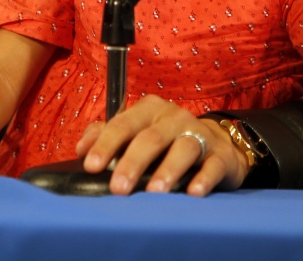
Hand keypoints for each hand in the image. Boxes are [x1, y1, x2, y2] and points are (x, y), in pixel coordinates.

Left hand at [74, 95, 250, 196]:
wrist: (216, 144)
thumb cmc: (166, 140)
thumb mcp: (136, 132)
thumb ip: (106, 136)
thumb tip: (81, 148)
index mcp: (149, 109)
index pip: (123, 124)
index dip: (106, 144)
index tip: (91, 165)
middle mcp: (173, 117)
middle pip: (151, 137)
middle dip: (132, 163)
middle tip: (118, 189)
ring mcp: (199, 133)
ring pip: (183, 148)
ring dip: (168, 170)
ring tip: (154, 192)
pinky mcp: (220, 155)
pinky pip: (213, 165)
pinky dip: (204, 178)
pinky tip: (193, 193)